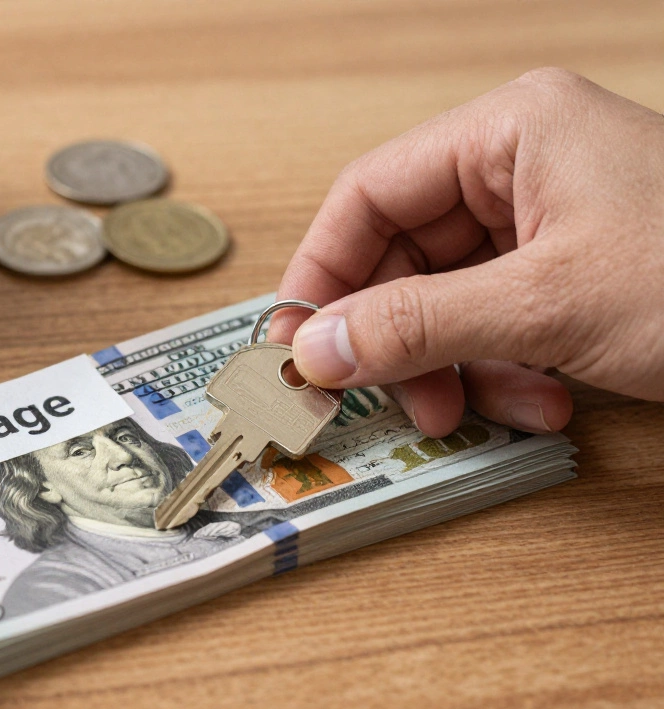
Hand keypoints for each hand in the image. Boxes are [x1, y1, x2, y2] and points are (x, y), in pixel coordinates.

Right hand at [272, 68, 663, 436]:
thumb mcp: (547, 306)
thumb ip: (416, 325)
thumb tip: (314, 350)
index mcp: (508, 131)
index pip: (369, 193)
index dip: (322, 272)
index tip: (297, 345)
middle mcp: (523, 164)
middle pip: (405, 253)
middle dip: (400, 336)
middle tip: (389, 397)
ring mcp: (553, 217)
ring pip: (450, 296)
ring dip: (455, 365)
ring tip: (484, 408)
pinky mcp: (578, 267)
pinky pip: (500, 319)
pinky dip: (504, 370)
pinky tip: (540, 401)